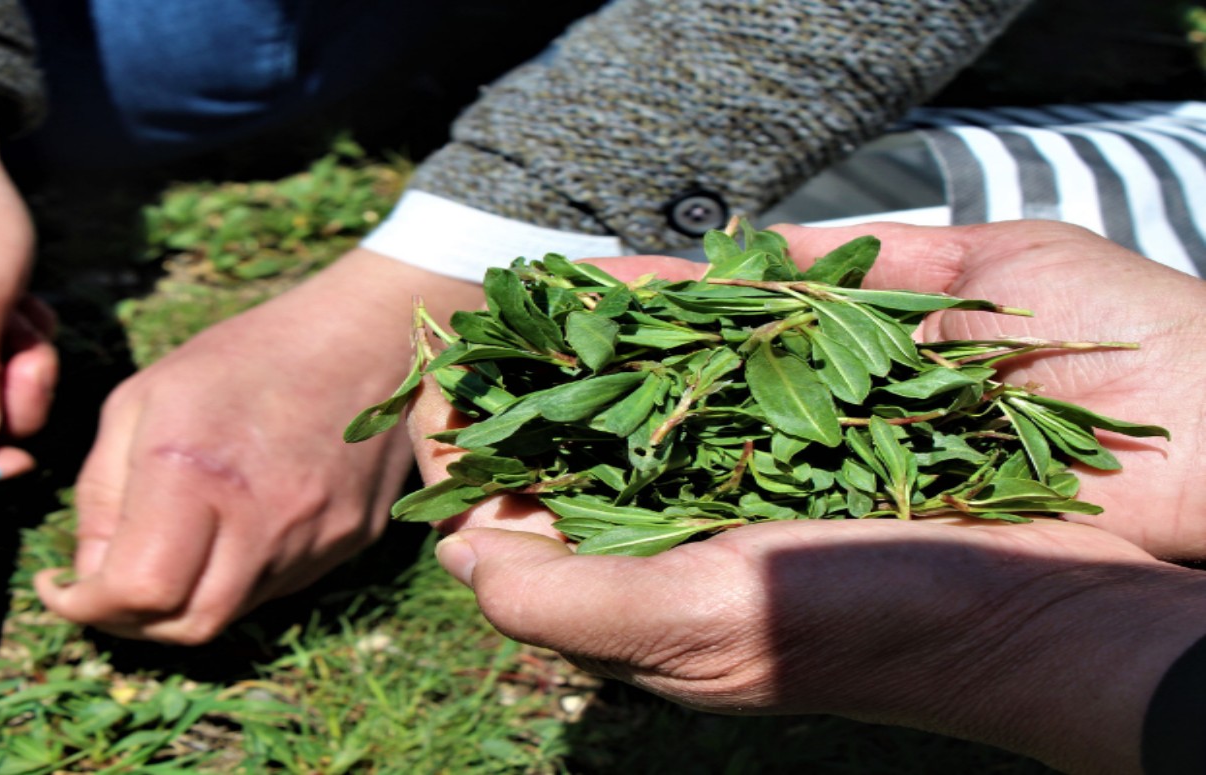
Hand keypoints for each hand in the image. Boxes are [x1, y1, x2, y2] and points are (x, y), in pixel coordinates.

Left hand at [34, 249, 486, 642]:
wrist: (369, 339)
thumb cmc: (247, 357)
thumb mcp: (143, 399)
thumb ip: (103, 492)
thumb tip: (92, 573)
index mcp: (194, 473)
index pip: (135, 592)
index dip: (85, 606)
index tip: (61, 588)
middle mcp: (259, 520)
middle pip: (184, 626)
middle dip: (131, 622)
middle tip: (106, 590)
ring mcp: (312, 540)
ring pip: (230, 614)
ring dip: (183, 603)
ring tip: (165, 556)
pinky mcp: (347, 546)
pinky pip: (274, 588)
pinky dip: (234, 578)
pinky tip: (227, 532)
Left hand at [404, 222, 1205, 771]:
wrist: (1037, 609)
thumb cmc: (866, 624)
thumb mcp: (697, 625)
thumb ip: (562, 599)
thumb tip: (457, 547)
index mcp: (626, 603)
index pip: (502, 527)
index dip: (460, 454)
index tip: (442, 374)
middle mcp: (662, 555)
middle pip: (554, 468)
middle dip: (516, 393)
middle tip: (494, 315)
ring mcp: (723, 506)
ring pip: (620, 425)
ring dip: (583, 361)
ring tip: (553, 293)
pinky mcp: (786, 461)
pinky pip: (702, 400)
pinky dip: (667, 351)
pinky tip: (650, 302)